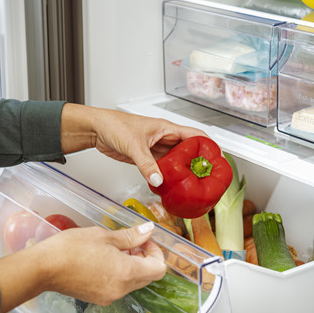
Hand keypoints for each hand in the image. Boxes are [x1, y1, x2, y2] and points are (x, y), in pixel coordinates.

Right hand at [36, 221, 165, 305]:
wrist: (43, 268)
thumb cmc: (71, 249)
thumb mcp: (104, 236)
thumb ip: (130, 236)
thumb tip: (148, 231)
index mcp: (126, 273)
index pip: (158, 269)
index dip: (156, 253)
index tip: (145, 241)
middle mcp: (121, 290)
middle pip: (147, 277)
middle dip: (144, 259)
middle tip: (131, 243)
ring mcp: (109, 296)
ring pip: (132, 283)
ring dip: (131, 266)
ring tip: (114, 250)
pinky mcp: (98, 298)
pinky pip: (118, 287)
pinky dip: (118, 274)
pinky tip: (103, 261)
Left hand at [60, 104, 206, 187]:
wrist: (97, 130)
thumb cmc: (115, 125)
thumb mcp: (134, 146)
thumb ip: (146, 165)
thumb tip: (158, 180)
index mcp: (167, 129)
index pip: (195, 135)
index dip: (208, 146)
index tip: (216, 159)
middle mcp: (165, 138)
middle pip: (188, 151)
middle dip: (197, 164)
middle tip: (205, 178)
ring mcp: (156, 149)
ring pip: (176, 162)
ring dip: (182, 172)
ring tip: (190, 185)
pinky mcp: (147, 158)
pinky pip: (162, 169)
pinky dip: (167, 177)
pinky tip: (170, 186)